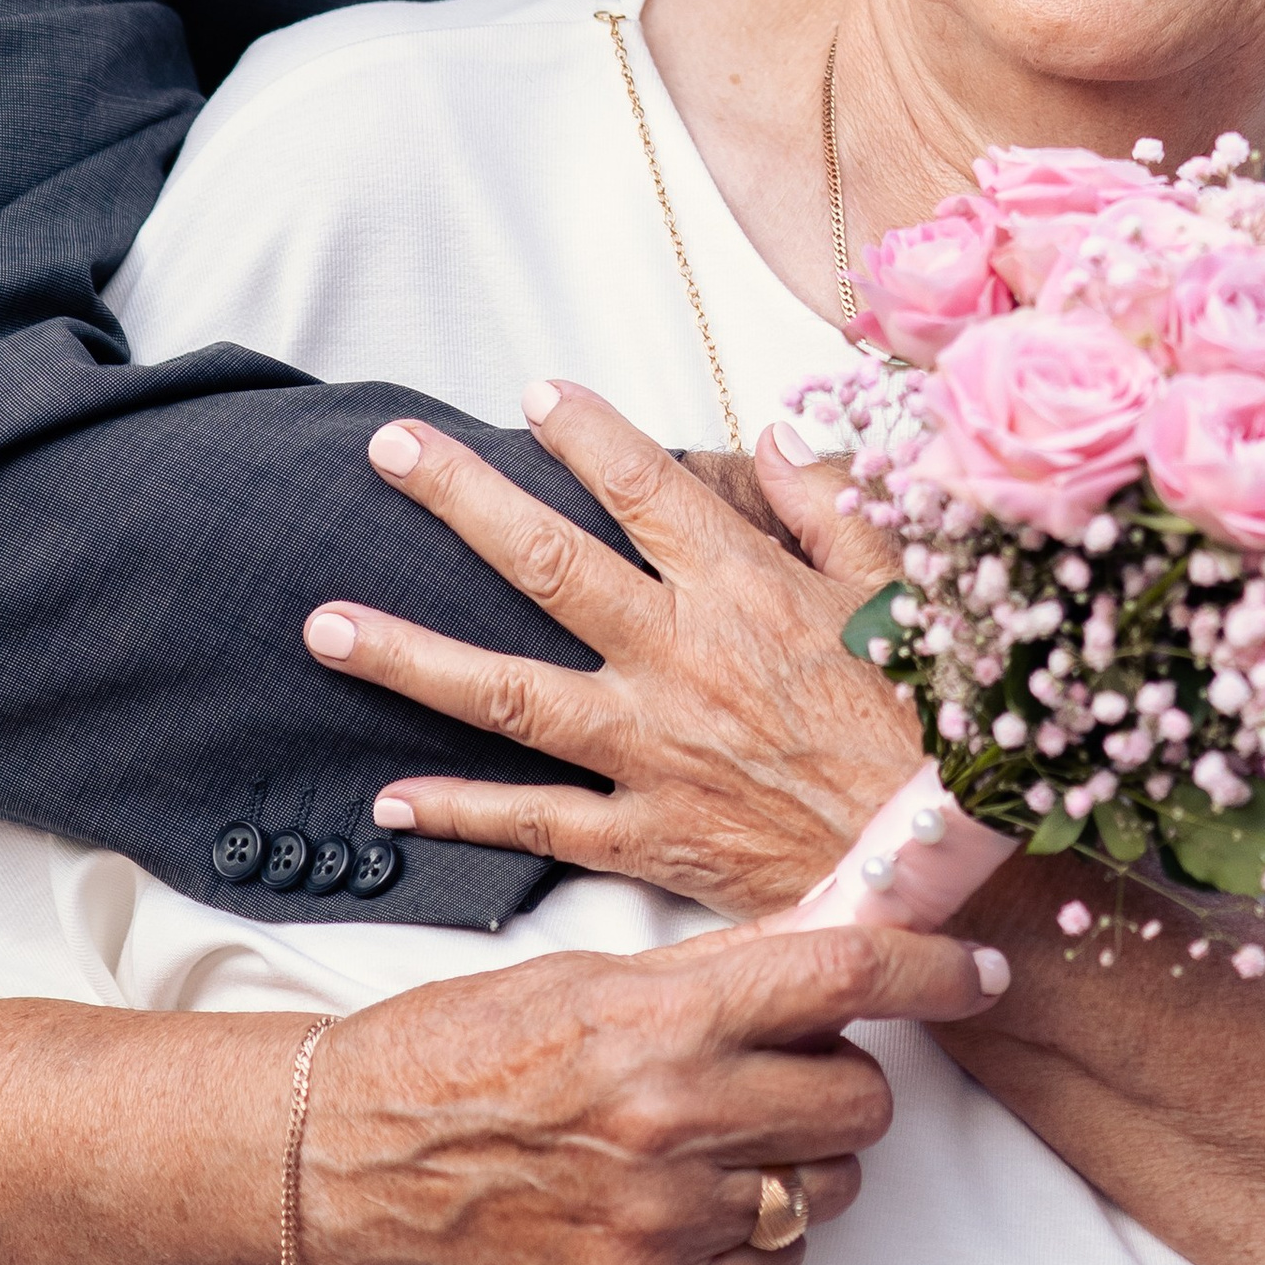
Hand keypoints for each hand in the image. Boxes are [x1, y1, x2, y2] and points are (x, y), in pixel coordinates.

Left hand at [302, 389, 923, 913]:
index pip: (646, 490)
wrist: (942, 872)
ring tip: (322, 625)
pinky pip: (536, 820)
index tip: (534, 393)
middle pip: (547, 565)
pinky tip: (389, 795)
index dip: (587, 434)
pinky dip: (460, 810)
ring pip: (507, 693)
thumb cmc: (928, 725)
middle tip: (388, 451)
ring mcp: (652, 751)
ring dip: (409, 655)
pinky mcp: (647, 836)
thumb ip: (832, 506)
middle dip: (460, 500)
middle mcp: (682, 660)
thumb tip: (776, 436)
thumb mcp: (899, 592)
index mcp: (746, 590)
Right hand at [302, 917, 1003, 1264]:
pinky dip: (760, 1227)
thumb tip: (830, 937)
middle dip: (842, 1075)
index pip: (847, 975)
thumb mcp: (588, 975)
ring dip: (807, 1156)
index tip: (981, 970)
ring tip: (725, 1134)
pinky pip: (778, 1260)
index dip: (934, 967)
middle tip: (785, 1066)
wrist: (352, 1172)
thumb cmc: (460, 1053)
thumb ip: (718, 968)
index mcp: (663, 1016)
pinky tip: (695, 1195)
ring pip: (833, 1183)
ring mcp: (670, 1217)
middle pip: (862, 1096)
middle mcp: (678, 1118)